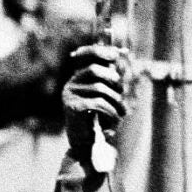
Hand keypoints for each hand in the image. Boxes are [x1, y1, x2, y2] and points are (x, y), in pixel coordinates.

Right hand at [61, 41, 127, 165]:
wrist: (88, 141)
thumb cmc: (101, 116)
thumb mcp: (109, 94)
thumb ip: (113, 75)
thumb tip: (123, 51)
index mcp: (80, 76)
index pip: (85, 55)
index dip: (99, 50)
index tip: (116, 54)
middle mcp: (71, 82)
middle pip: (94, 70)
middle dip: (114, 81)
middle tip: (122, 95)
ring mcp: (68, 94)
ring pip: (99, 88)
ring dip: (116, 101)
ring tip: (121, 113)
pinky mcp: (71, 108)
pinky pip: (97, 103)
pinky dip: (111, 112)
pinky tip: (114, 120)